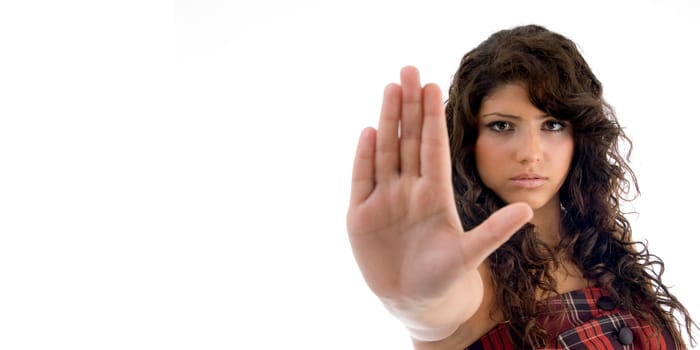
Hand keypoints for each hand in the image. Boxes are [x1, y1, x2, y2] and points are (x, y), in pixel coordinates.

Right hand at [346, 66, 531, 339]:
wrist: (413, 300)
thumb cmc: (444, 276)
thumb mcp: (469, 254)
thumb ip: (494, 231)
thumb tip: (528, 207)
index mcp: (435, 194)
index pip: (433, 146)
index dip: (433, 117)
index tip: (435, 86)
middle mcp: (409, 189)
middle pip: (407, 139)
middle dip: (408, 105)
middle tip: (408, 69)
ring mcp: (384, 199)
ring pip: (385, 151)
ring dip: (387, 120)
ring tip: (390, 87)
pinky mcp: (360, 215)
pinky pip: (361, 178)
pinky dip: (363, 156)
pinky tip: (368, 131)